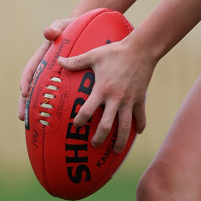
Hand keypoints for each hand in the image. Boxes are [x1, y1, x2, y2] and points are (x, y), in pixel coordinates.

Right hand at [18, 18, 74, 120]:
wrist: (81, 28)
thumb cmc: (70, 26)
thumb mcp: (63, 25)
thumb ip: (55, 27)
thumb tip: (48, 32)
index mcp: (41, 56)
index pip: (30, 70)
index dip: (26, 81)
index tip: (24, 93)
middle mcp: (44, 67)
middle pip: (31, 86)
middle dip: (25, 102)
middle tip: (22, 117)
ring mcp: (52, 75)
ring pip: (41, 93)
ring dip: (34, 107)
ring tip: (32, 123)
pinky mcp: (61, 79)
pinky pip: (55, 93)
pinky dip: (52, 104)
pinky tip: (54, 119)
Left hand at [58, 35, 150, 152]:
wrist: (141, 49)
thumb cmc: (115, 51)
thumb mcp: (94, 55)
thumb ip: (76, 61)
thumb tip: (59, 61)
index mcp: (102, 89)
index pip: (87, 111)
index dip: (80, 121)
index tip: (75, 126)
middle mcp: (115, 98)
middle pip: (106, 126)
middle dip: (99, 138)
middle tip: (94, 144)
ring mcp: (129, 100)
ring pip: (125, 126)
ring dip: (121, 140)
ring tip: (116, 150)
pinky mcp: (140, 98)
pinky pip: (141, 115)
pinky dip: (140, 125)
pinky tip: (139, 132)